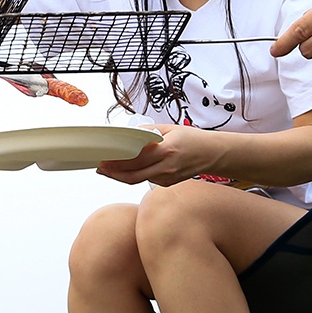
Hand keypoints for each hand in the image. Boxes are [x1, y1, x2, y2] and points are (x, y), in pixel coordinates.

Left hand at [96, 124, 218, 186]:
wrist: (212, 154)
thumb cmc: (192, 139)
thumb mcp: (170, 129)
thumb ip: (148, 132)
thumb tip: (128, 135)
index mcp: (167, 151)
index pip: (135, 159)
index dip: (117, 161)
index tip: (104, 158)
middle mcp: (166, 167)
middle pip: (132, 175)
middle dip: (113, 172)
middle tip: (100, 167)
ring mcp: (167, 179)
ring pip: (137, 180)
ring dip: (120, 176)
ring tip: (107, 169)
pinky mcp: (167, 184)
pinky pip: (146, 180)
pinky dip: (133, 175)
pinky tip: (125, 170)